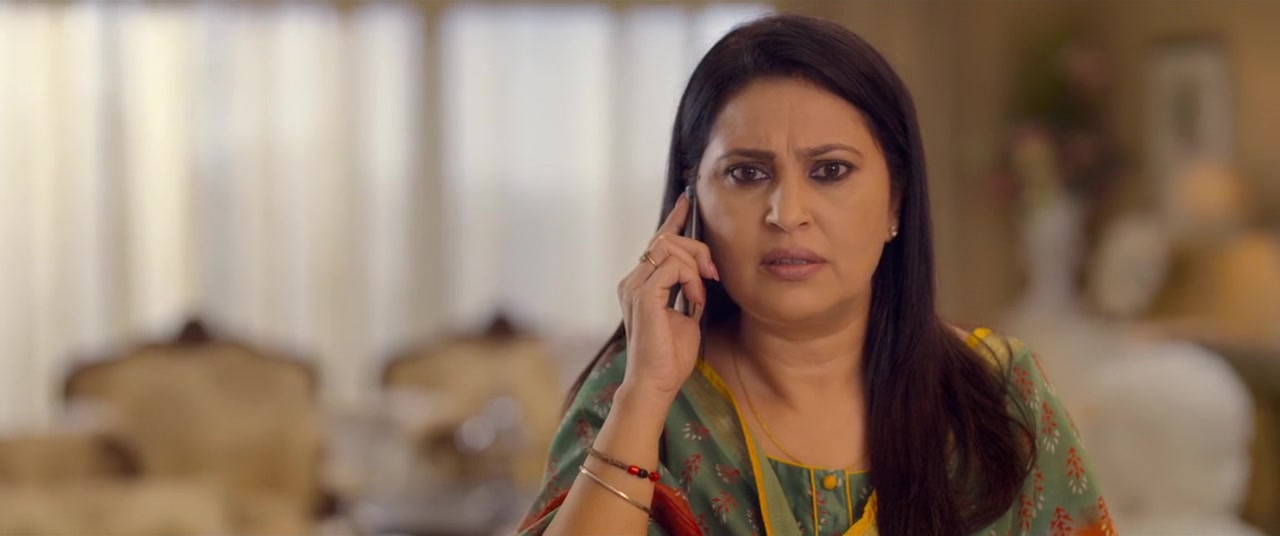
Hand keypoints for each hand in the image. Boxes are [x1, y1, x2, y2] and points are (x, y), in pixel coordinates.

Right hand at [616, 191, 719, 398]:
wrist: (656, 383)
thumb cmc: (670, 356)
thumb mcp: (686, 315)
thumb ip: (688, 289)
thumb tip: (702, 273)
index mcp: (641, 284)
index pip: (656, 242)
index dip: (673, 219)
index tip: (686, 201)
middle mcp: (633, 281)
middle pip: (666, 238)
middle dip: (697, 248)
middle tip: (713, 273)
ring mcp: (634, 287)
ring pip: (668, 247)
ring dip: (694, 264)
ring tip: (701, 292)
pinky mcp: (643, 296)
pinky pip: (671, 266)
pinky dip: (690, 279)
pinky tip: (694, 299)